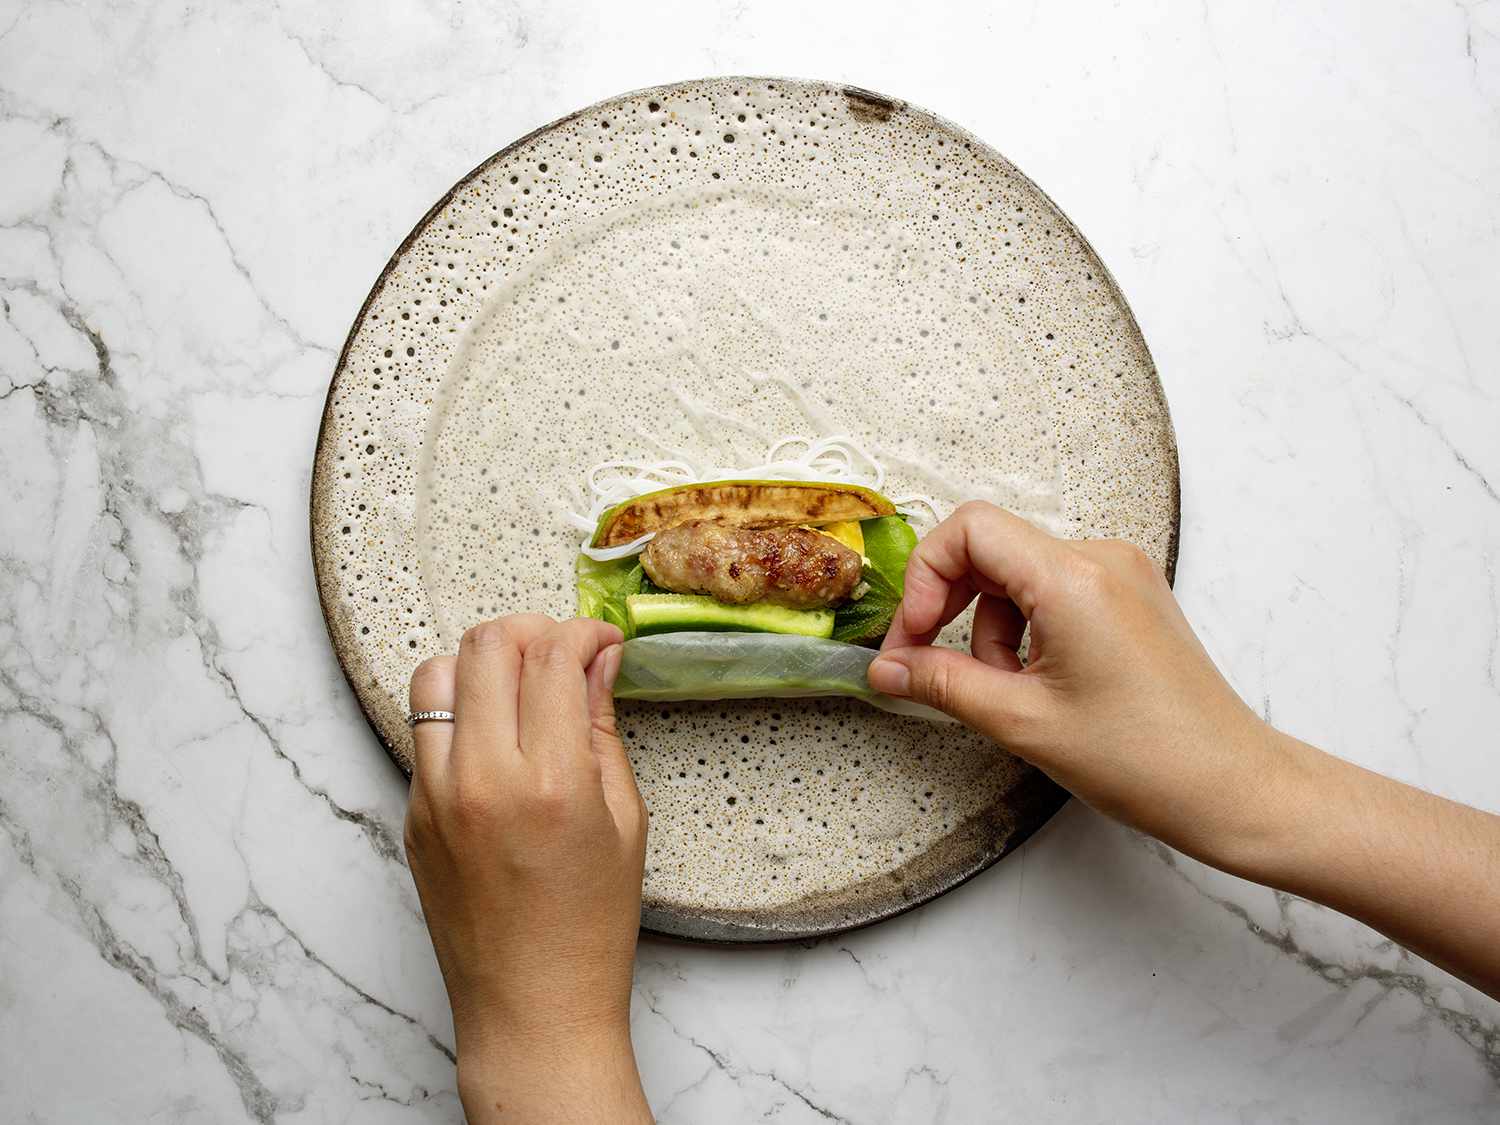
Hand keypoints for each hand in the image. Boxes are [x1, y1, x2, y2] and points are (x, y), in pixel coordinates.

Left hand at [405, 614, 651, 1122]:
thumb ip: (601, 727)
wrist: (530, 1006)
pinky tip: (497, 738)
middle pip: (487, 646)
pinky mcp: (411, 814)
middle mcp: (483, 778)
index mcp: (552, 782)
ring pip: (436, 672)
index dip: (583, 632)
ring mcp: (435, 796)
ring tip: (519, 688)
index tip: (602, 642)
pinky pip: (425, 731)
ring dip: (482, 663)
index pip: (551, 655)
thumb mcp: (623, 819)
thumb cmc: (591, 924)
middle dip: (531, 630)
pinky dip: (459, 712)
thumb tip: (597, 658)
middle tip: (561, 651)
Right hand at [867, 501, 1288, 871]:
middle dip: (950, 606)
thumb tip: (886, 669)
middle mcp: (1100, 559)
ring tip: (1009, 693)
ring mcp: (1120, 575)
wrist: (1231, 786)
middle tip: (927, 664)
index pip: (970, 529)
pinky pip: (1053, 592)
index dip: (925, 577)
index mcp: (1073, 579)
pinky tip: (1038, 684)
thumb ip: (942, 684)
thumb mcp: (1022, 722)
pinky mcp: (1129, 598)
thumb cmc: (1146, 758)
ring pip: (1018, 576)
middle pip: (990, 548)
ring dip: (991, 629)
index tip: (913, 637)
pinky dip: (1026, 631)